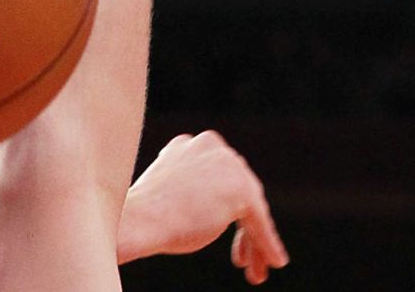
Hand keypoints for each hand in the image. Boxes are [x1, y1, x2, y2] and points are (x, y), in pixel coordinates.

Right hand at [119, 131, 288, 284]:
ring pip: (251, 207)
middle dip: (242, 226)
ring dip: (255, 240)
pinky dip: (266, 242)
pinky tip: (273, 260)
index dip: (221, 207)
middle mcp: (211, 145)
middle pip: (238, 189)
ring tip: (255, 270)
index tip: (221, 231)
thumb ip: (191, 190)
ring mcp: (228, 164)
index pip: (217, 175)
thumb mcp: (169, 193)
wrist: (141, 219)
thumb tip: (210, 206)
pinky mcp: (242, 189)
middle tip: (241, 259)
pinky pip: (260, 221)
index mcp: (188, 144)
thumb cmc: (146, 215)